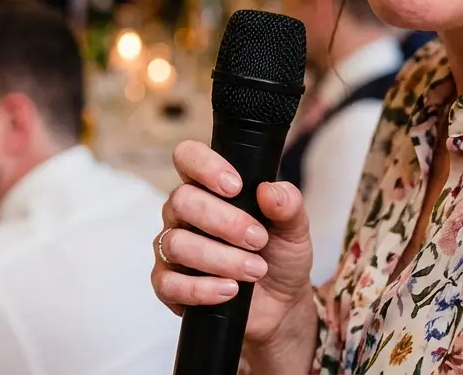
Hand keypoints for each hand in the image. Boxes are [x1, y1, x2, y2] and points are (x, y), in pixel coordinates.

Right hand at [151, 141, 317, 350]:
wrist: (280, 304)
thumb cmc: (279, 256)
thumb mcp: (294, 229)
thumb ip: (288, 205)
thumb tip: (269, 191)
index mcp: (208, 187)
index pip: (187, 157)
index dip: (205, 165)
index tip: (236, 186)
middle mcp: (183, 213)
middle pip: (181, 200)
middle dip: (223, 221)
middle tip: (257, 239)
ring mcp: (172, 247)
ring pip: (177, 243)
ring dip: (221, 258)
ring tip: (255, 270)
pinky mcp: (168, 284)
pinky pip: (168, 283)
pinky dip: (201, 288)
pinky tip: (230, 290)